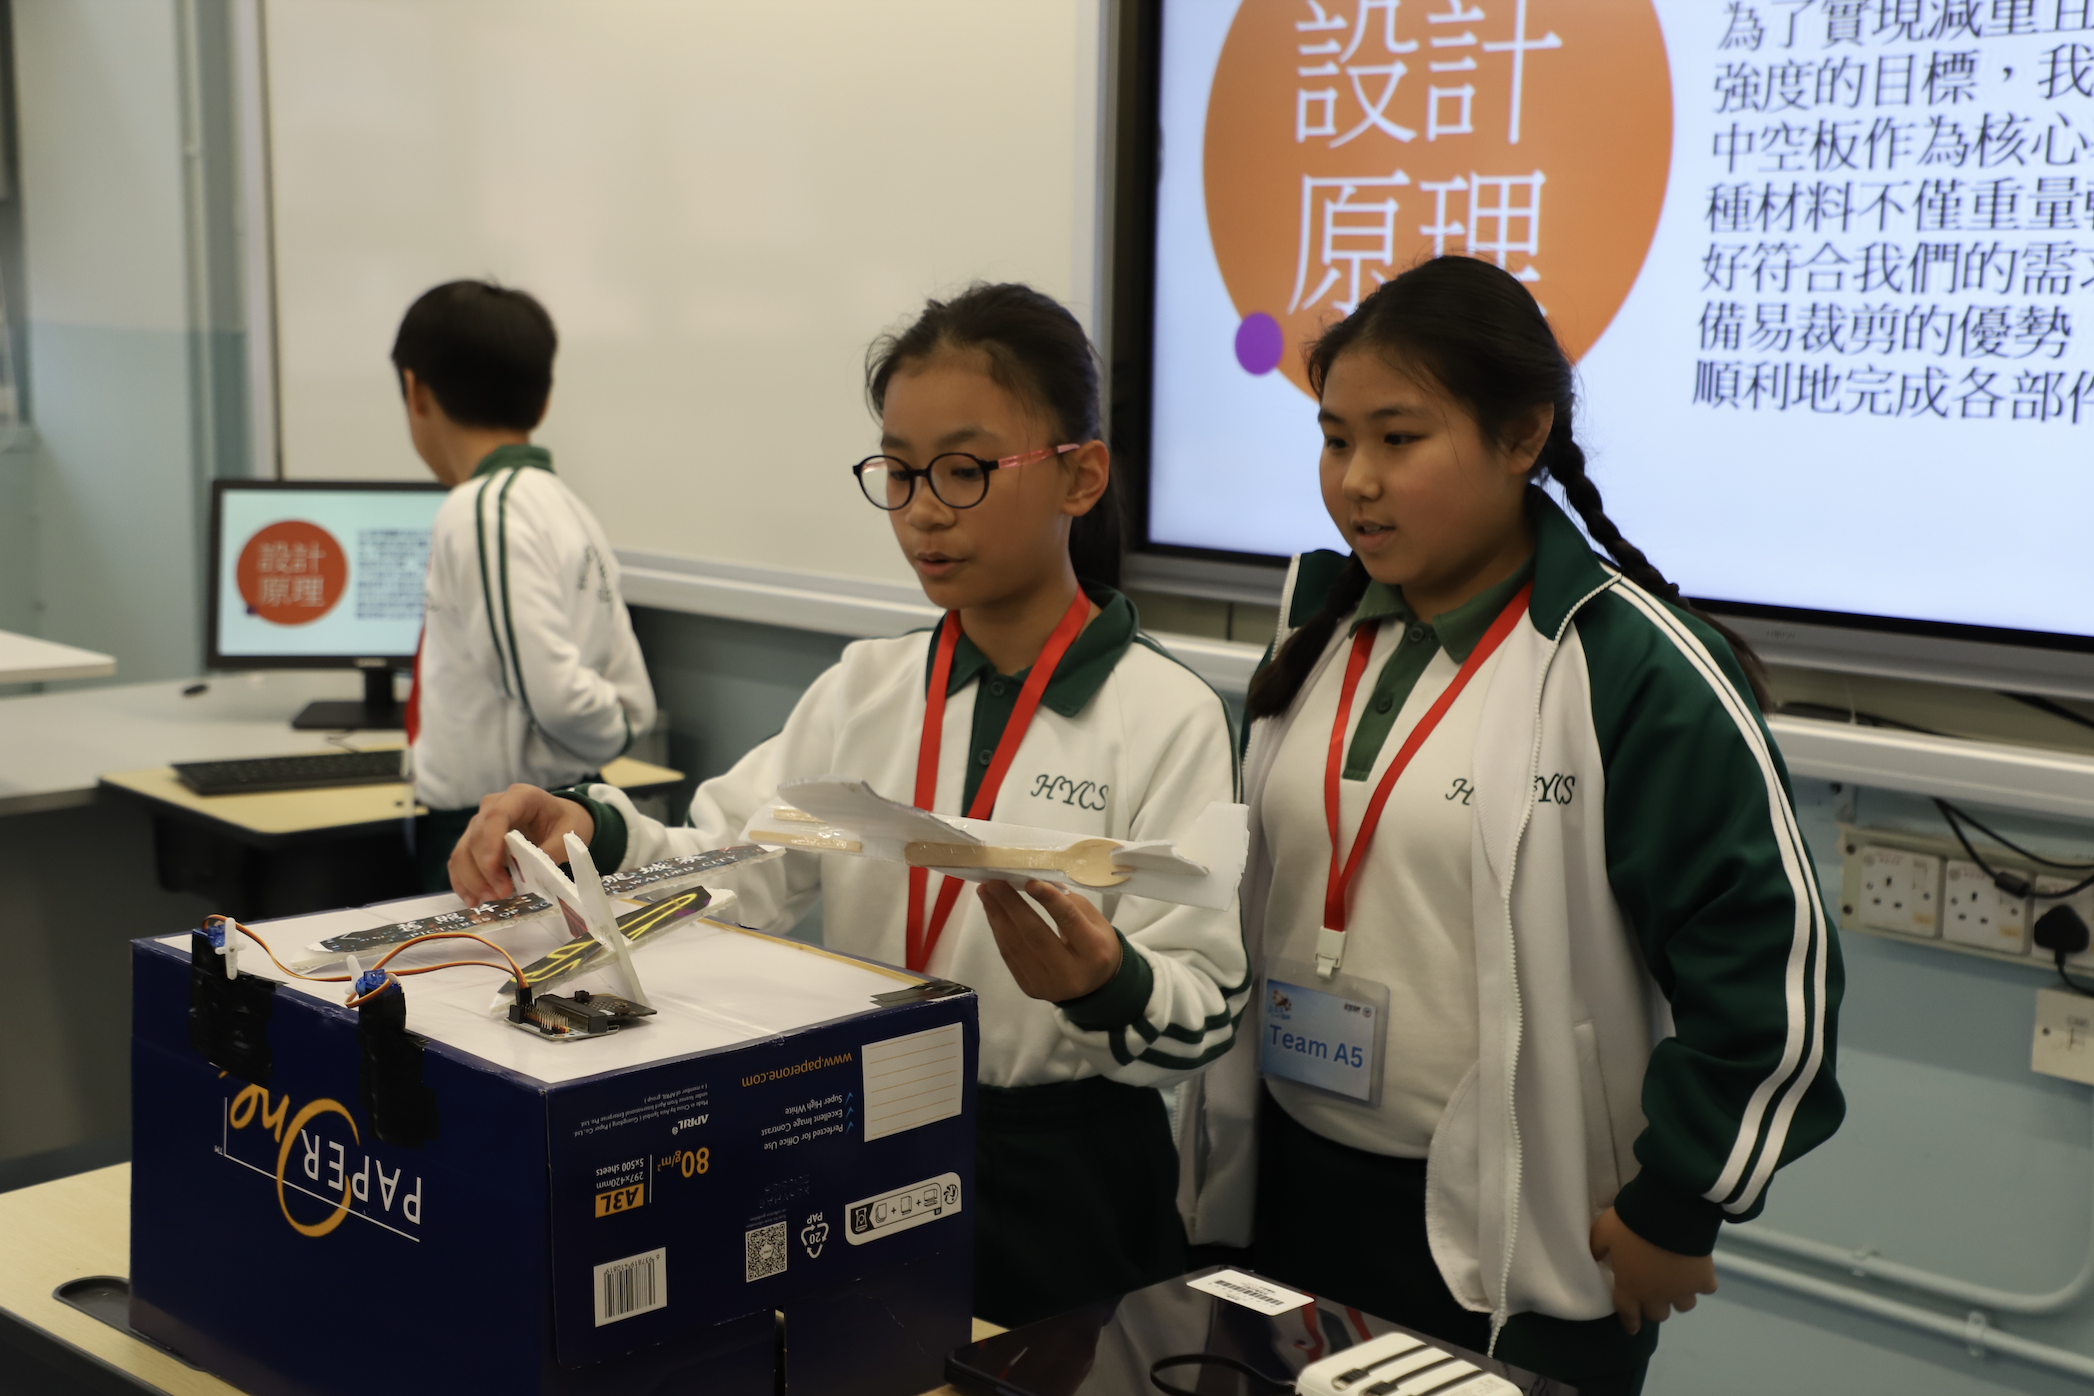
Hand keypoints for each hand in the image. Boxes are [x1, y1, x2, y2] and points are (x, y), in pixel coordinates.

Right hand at [448, 784, 594, 903]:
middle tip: (501, 893)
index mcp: (520, 796)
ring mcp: (480, 823)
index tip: (493, 867)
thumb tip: (534, 873)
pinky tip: (473, 900)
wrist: (560, 818)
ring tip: (490, 899)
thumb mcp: (569, 835)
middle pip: (476, 837)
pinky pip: (460, 861)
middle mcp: (493, 806)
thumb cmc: (565, 822)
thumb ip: (552, 851)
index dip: (491, 842)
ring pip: (463, 851)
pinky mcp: (474, 840)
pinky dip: (463, 881)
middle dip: (484, 869)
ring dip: (472, 878)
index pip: (497, 816)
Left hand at [975, 879, 1123, 1002]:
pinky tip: (992, 912)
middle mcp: (1071, 972)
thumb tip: (1036, 881)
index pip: (1068, 920)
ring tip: (986, 892)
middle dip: (1011, 905)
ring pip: (1016, 947)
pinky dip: (999, 931)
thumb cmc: (1097, 945)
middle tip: (995, 881)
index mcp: (1095, 951)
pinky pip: (1009, 957)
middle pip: (1035, 934)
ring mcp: (1048, 985)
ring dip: (997, 916)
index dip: (1048, 899)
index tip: (1029, 880)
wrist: (1097, 985)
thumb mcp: (1095, 921)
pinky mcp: (1030, 989)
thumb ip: (1069, 902)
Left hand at [1589, 1207, 1716, 1334]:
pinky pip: (1706, 1288)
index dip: (1630, 1322)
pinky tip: (1698, 1271)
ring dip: (1679, 1296)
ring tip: (1678, 1281)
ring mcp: (1682, 1290)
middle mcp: (1657, 1296)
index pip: (1628, 1313)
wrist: (1669, 1213)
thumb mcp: (1604, 1231)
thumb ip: (1598, 1247)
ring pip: (1684, 1305)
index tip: (1633, 1328)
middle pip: (1658, 1314)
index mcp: (1630, 1287)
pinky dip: (1702, 1282)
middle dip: (1656, 1306)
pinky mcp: (1703, 1280)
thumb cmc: (1631, 1224)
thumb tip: (1594, 1256)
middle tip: (1655, 1291)